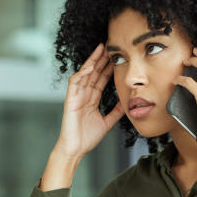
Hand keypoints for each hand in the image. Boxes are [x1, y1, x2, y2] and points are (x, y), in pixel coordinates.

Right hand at [55, 43, 124, 160]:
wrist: (75, 149)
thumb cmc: (86, 138)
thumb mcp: (107, 122)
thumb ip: (115, 112)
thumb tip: (126, 103)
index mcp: (91, 99)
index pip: (101, 79)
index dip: (108, 68)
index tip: (117, 58)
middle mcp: (83, 95)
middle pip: (93, 73)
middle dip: (101, 59)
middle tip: (110, 46)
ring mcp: (76, 96)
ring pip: (84, 74)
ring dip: (92, 61)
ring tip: (100, 49)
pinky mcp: (70, 100)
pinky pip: (75, 82)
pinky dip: (82, 74)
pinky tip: (89, 67)